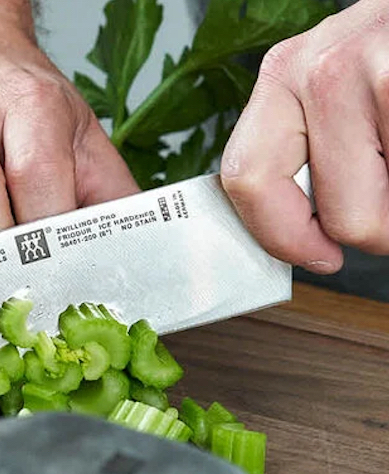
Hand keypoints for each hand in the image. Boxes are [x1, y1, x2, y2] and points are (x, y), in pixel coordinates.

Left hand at [221, 0, 388, 274]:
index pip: (246, 179)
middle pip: (340, 217)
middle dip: (376, 228)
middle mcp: (320, 71)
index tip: (318, 255)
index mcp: (284, 75)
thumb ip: (307, 143)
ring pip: (382, 216)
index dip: (282, 236)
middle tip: (388, 195)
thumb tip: (300, 231)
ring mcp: (378, 74)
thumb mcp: (338, 84)